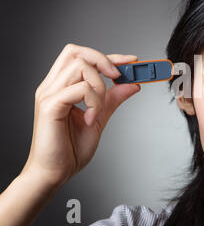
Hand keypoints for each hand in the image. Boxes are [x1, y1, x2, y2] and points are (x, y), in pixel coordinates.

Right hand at [22, 43, 140, 186]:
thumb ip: (112, 100)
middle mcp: (52, 86)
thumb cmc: (70, 149)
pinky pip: (79, 88)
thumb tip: (132, 84)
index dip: (109, 56)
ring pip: (80, 66)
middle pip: (76, 52)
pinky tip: (91, 119)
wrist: (54, 173)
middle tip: (118, 77)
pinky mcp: (50, 106)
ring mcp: (49, 94)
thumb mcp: (99, 119)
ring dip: (99, 85)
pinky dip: (93, 101)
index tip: (132, 61)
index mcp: (61, 87)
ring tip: (98, 109)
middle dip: (103, 59)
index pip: (82, 57)